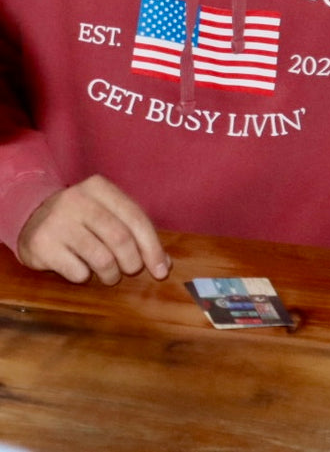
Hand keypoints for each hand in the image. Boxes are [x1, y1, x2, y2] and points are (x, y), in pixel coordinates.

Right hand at [17, 174, 171, 285]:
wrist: (31, 217)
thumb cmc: (80, 218)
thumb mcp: (106, 212)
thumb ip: (134, 230)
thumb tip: (164, 263)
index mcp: (99, 187)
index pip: (135, 218)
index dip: (152, 247)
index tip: (162, 270)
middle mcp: (77, 199)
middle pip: (120, 238)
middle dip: (132, 262)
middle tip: (130, 271)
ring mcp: (58, 221)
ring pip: (101, 258)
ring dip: (111, 274)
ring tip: (109, 275)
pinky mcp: (42, 244)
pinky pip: (77, 271)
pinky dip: (85, 277)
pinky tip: (80, 269)